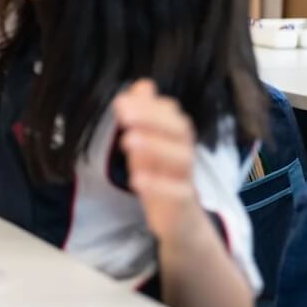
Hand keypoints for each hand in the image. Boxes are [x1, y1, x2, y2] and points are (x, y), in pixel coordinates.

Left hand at [113, 80, 201, 244]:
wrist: (182, 222)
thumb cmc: (162, 175)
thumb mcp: (150, 144)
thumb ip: (146, 115)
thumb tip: (143, 84)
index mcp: (176, 137)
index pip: (170, 113)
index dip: (148, 106)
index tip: (120, 101)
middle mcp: (184, 153)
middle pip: (180, 130)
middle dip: (152, 119)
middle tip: (122, 114)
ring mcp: (186, 179)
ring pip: (182, 159)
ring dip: (155, 146)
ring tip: (127, 140)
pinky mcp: (184, 205)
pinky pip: (179, 193)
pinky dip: (159, 185)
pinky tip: (136, 179)